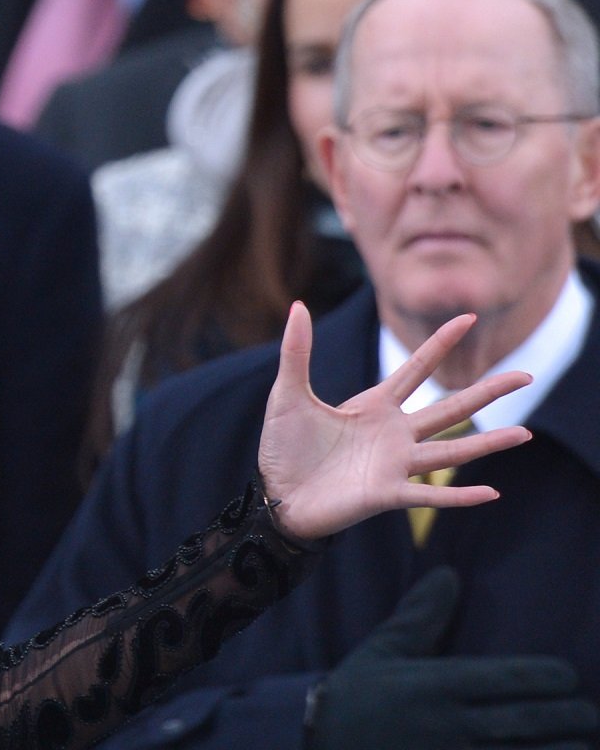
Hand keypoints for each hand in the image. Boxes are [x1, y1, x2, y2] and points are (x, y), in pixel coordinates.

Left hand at [259, 305, 532, 541]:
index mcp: (373, 406)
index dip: (440, 343)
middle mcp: (393, 434)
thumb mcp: (288, 394)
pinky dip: (460, 496)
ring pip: (451, 451)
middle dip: (487, 392)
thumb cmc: (284, 447)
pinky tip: (492, 492)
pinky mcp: (386, 494)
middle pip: (450, 408)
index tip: (468, 317)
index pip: (416, 369)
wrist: (276, 495)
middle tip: (526, 376)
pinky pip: (430, 495)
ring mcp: (394, 465)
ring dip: (488, 444)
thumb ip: (297, 352)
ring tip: (525, 434)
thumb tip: (297, 306)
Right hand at [307, 568, 597, 747]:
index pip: (513, 677)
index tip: (567, 678)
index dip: (552, 678)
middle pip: (535, 720)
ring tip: (580, 742)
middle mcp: (455, 723)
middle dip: (573, 717)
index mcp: (438, 685)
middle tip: (587, 713)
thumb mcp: (382, 654)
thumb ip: (420, 616)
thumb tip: (448, 574)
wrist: (322, 748)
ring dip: (565, 748)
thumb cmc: (354, 701)